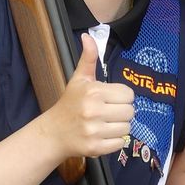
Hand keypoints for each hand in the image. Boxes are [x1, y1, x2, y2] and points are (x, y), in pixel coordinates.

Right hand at [39, 33, 135, 158]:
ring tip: (104, 124)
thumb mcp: (79, 79)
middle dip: (121, 112)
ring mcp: (94, 131)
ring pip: (127, 127)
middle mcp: (94, 111)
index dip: (121, 97)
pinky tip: (102, 135)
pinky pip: (121, 143)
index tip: (109, 99)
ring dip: (119, 126)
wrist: (53, 133)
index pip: (128, 94)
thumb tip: (87, 36)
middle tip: (107, 113)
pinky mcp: (95, 148)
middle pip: (130, 111)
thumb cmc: (70, 103)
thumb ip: (88, 58)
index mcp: (93, 92)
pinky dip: (114, 141)